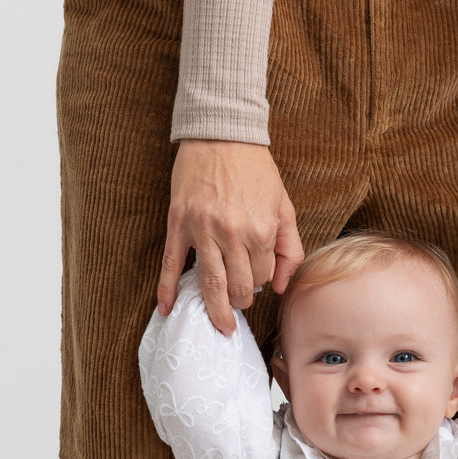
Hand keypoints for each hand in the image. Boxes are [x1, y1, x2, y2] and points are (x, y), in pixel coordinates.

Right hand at [157, 140, 303, 334]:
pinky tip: (167, 310)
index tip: (255, 275)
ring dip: (216, 309)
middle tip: (239, 300)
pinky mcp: (178, 224)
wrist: (221, 134)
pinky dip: (167, 290)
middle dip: (241, 299)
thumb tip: (279, 286)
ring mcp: (202, 230)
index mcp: (261, 230)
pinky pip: (171, 264)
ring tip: (221, 325)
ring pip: (210, 284)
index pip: (262, 276)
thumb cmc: (256, 171)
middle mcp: (232, 234)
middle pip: (238, 287)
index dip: (260, 280)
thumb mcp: (285, 207)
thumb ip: (290, 248)